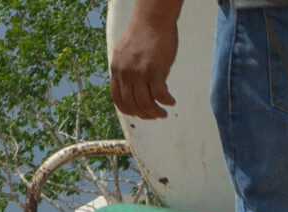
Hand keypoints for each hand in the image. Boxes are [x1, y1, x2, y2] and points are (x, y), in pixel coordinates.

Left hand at [111, 0, 181, 120]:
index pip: (117, 98)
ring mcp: (139, 73)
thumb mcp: (126, 53)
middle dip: (144, 114)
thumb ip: (126, 68)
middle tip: (155, 115)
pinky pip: (160, 95)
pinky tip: (171, 101)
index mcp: (117, 69)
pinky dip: (166, 102)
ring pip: (145, 103)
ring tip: (163, 113)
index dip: (128, 110)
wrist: (152, 20)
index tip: (138, 114)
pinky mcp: (155, 71)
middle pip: (132, 104)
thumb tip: (132, 83)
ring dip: (155, 112)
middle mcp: (125, 73)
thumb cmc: (143, 34)